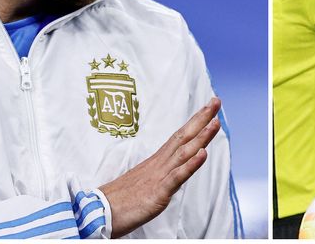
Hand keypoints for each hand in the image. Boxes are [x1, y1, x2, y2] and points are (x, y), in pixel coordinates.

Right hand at [98, 97, 221, 236]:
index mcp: (157, 161)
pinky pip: (176, 177)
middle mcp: (159, 164)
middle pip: (183, 137)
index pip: (179, 136)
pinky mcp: (157, 192)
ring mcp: (158, 176)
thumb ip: (158, 174)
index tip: (209, 107)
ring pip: (184, 153)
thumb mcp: (143, 182)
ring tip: (215, 122)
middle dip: (202, 119)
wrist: (98, 213)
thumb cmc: (119, 199)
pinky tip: (203, 154)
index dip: (195, 121)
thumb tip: (170, 169)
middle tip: (216, 101)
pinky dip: (191, 165)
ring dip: (201, 137)